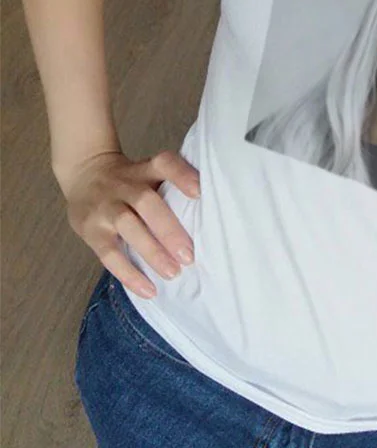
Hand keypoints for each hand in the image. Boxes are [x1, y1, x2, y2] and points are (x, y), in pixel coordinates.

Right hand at [62, 149, 199, 298]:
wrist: (85, 174)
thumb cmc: (132, 180)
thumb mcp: (149, 172)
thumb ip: (172, 186)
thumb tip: (213, 213)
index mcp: (146, 169)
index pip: (164, 163)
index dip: (181, 175)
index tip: (199, 192)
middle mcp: (125, 185)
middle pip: (146, 202)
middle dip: (169, 229)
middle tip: (189, 255)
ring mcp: (106, 207)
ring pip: (128, 226)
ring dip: (152, 251)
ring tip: (173, 273)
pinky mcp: (91, 231)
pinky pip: (108, 254)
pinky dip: (128, 273)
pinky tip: (148, 290)